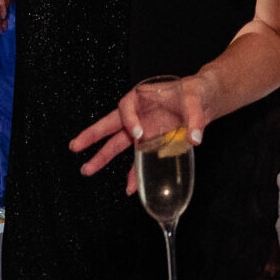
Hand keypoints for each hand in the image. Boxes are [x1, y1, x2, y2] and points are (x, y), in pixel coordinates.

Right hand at [70, 75, 212, 192]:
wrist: (203, 100)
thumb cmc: (195, 93)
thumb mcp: (197, 100)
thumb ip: (196, 119)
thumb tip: (194, 139)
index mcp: (143, 97)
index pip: (127, 106)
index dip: (129, 120)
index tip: (137, 133)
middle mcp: (138, 114)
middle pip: (111, 125)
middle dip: (93, 136)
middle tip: (75, 146)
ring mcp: (142, 129)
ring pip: (118, 144)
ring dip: (103, 157)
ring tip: (87, 169)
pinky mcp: (151, 142)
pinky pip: (139, 158)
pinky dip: (135, 173)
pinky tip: (130, 187)